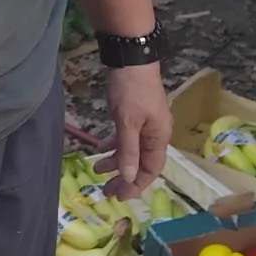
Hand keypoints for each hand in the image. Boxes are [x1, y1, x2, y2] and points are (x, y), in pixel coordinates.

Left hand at [92, 64, 172, 198]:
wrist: (131, 59)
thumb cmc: (131, 91)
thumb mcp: (127, 123)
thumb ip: (128, 151)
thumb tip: (129, 178)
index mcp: (159, 137)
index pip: (151, 170)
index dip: (137, 185)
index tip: (120, 196)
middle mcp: (156, 133)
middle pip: (141, 163)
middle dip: (124, 177)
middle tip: (106, 190)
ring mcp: (146, 123)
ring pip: (132, 150)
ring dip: (116, 161)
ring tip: (97, 170)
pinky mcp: (136, 114)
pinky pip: (126, 137)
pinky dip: (114, 145)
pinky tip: (99, 150)